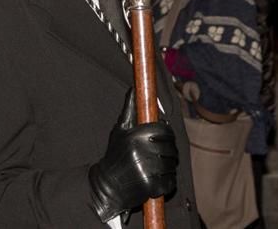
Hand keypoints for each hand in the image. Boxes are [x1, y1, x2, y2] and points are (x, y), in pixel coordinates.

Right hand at [88, 88, 177, 221]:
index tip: (164, 138)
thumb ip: (129, 110)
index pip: (165, 130)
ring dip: (168, 168)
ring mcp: (147, 169)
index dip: (167, 133)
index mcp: (136, 135)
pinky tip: (155, 180)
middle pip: (171, 147)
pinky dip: (167, 182)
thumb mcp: (119, 131)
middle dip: (169, 151)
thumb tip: (133, 88)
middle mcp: (141, 151)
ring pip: (171, 165)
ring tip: (155, 168)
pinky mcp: (150, 187)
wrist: (106, 187)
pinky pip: (170, 182)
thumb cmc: (115, 156)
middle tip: (161, 155)